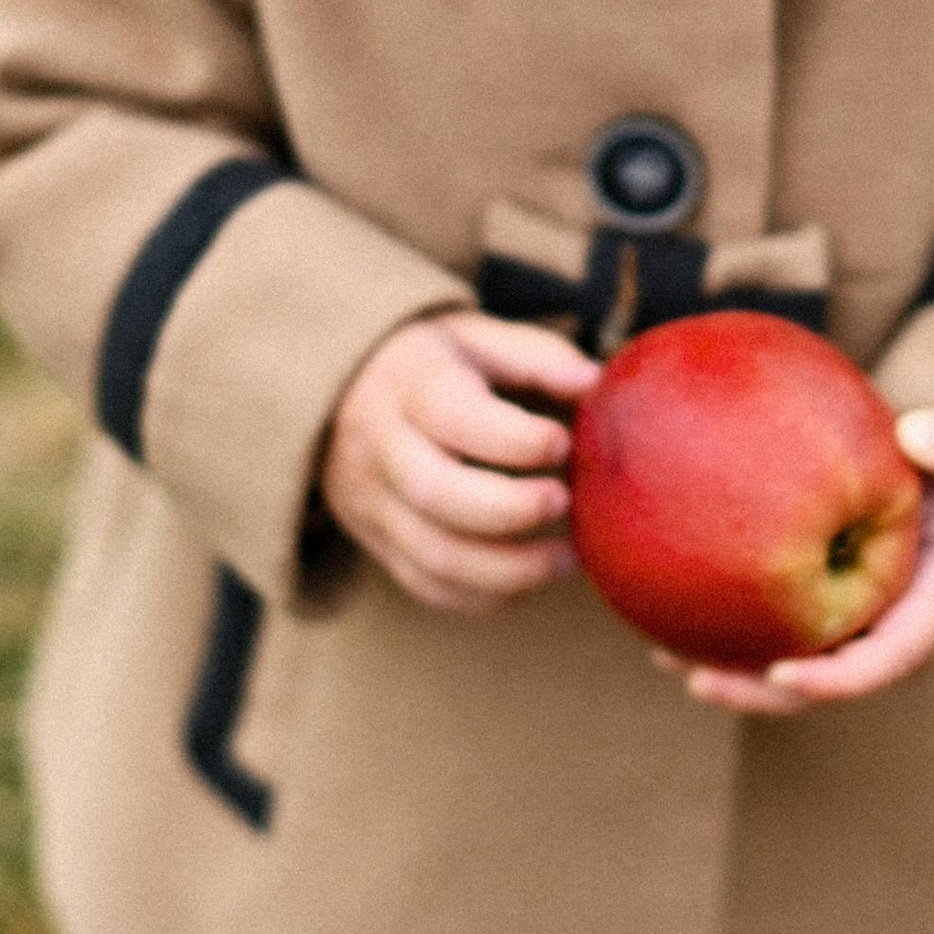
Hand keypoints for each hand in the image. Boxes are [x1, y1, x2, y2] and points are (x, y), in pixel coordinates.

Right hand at [322, 312, 597, 614]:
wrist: (336, 396)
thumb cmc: (430, 365)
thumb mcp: (476, 338)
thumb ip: (537, 358)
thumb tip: (596, 383)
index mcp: (408, 384)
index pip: (454, 416)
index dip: (516, 438)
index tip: (564, 441)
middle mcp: (379, 445)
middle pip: (438, 494)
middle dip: (513, 509)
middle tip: (566, 502)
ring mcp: (371, 502)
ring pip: (435, 555)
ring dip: (511, 569)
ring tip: (567, 558)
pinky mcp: (375, 542)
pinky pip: (428, 586)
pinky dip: (486, 596)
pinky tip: (530, 580)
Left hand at [675, 408, 933, 713]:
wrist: (930, 486)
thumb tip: (916, 432)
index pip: (889, 658)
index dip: (838, 677)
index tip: (782, 674)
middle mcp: (898, 641)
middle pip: (829, 686)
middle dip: (763, 693)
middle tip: (699, 679)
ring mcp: (859, 638)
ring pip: (794, 677)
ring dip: (733, 676)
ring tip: (667, 658)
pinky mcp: (826, 625)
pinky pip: (776, 641)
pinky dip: (728, 639)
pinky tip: (668, 624)